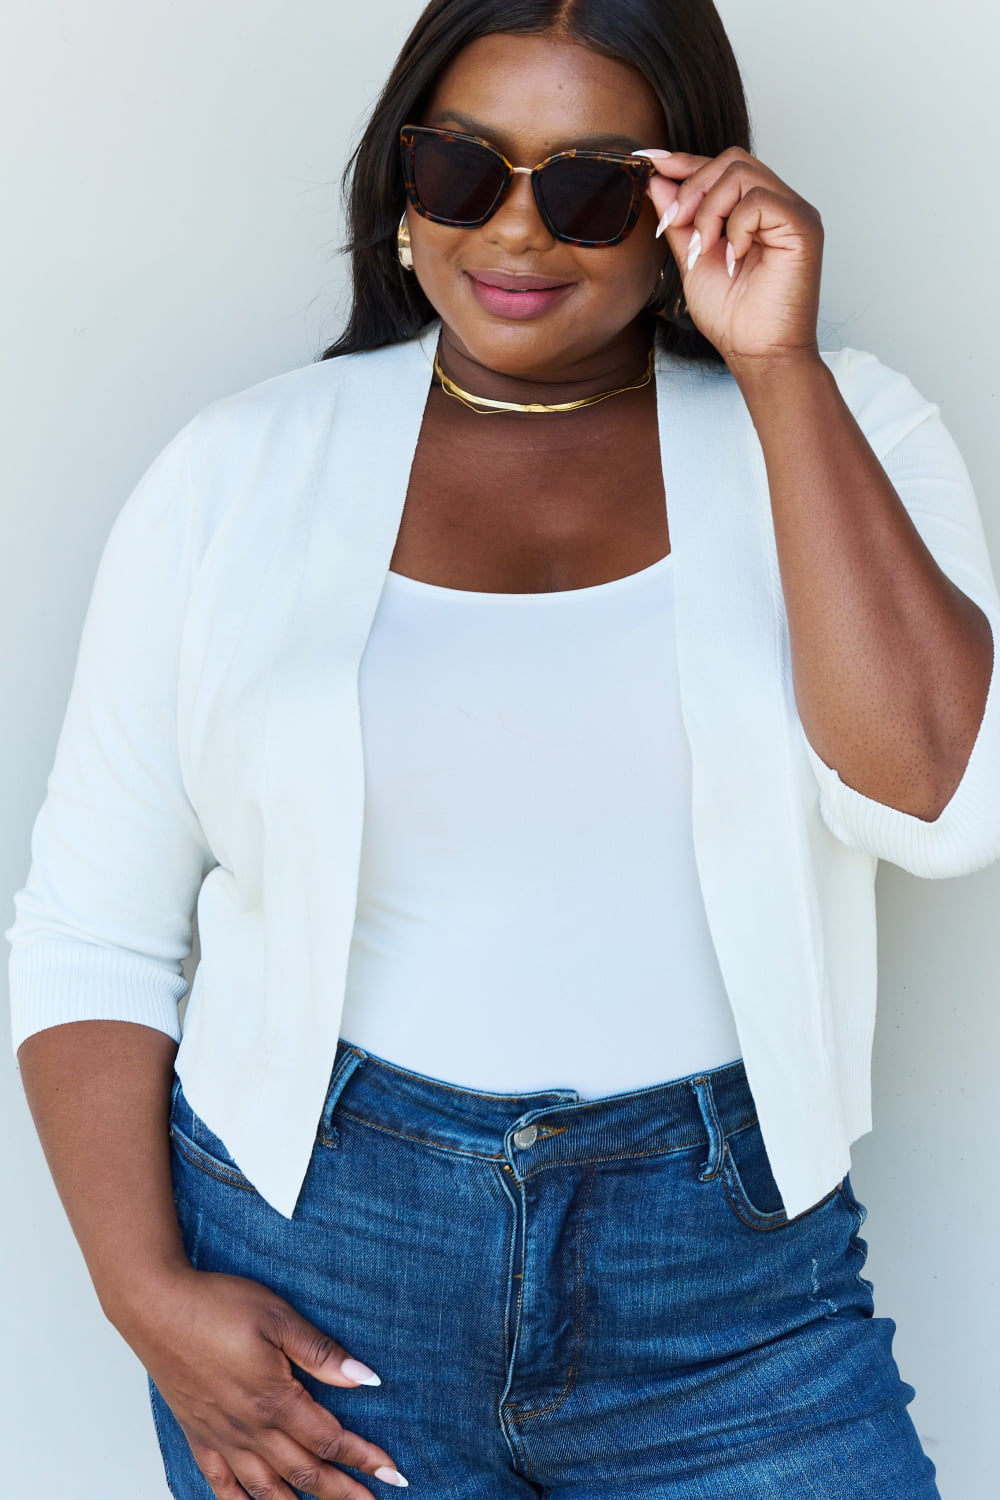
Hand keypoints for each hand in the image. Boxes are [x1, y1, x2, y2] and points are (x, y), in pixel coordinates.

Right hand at [119, 1266, 406, 1497]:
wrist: (156, 1307)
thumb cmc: (216, 1306)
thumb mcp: (278, 1318)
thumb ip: (321, 1353)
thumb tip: (366, 1378)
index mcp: (274, 1400)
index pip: (329, 1439)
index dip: (363, 1458)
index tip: (392, 1473)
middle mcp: (250, 1429)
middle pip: (305, 1472)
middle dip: (343, 1491)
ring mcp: (222, 1436)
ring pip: (267, 1488)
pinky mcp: (198, 1434)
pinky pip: (221, 1484)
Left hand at [635, 146, 823, 370]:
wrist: (756, 352)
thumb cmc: (732, 316)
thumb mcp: (692, 260)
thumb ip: (678, 220)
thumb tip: (657, 179)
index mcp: (753, 209)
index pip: (721, 166)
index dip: (684, 161)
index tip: (649, 162)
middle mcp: (777, 203)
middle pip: (730, 160)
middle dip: (692, 188)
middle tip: (675, 225)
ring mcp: (792, 211)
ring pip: (741, 174)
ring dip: (710, 210)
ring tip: (705, 249)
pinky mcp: (802, 225)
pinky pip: (759, 201)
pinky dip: (735, 227)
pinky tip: (733, 258)